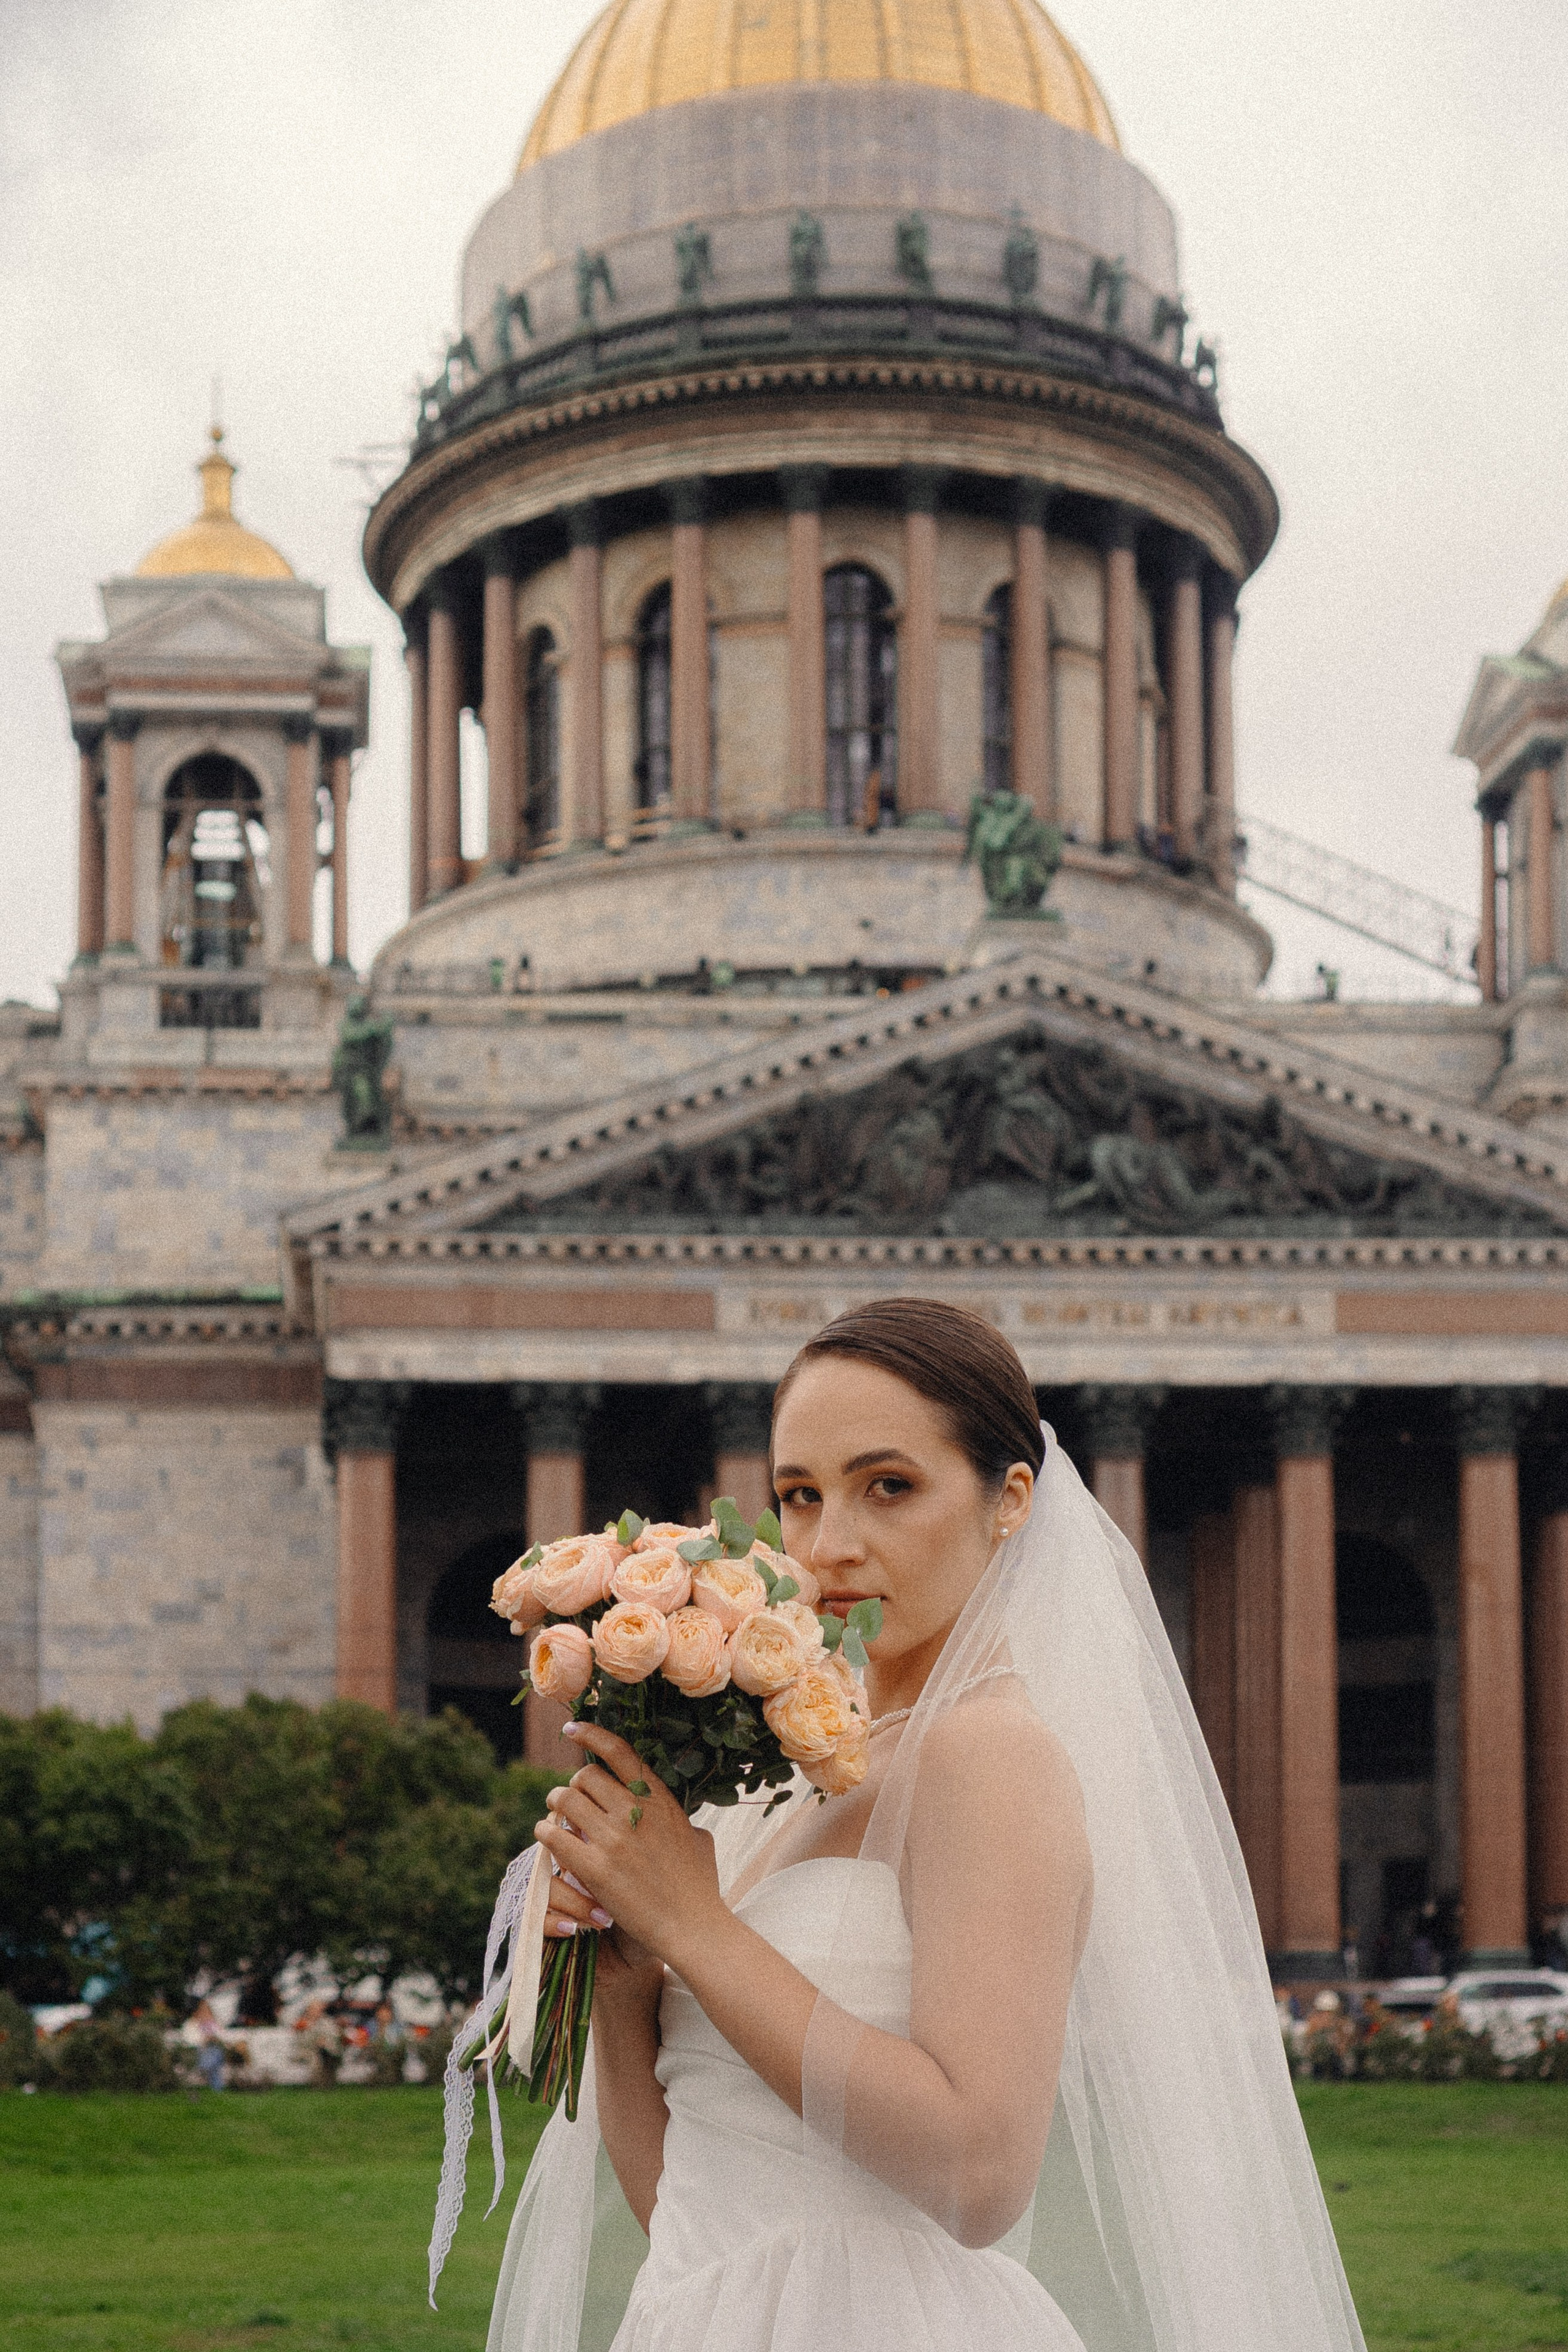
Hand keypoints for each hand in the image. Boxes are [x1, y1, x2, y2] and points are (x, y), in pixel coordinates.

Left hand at [535, 1723, 726, 1978]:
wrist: (694, 1928)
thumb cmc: (700, 1887)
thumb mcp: (698, 1838)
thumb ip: (676, 1817)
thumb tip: (665, 1809)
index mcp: (660, 1799)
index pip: (620, 1751)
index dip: (592, 1734)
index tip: (572, 1728)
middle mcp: (636, 1811)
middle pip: (585, 1776)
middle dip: (574, 1785)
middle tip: (570, 1801)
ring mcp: (614, 1839)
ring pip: (565, 1800)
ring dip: (556, 1806)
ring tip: (556, 1819)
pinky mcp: (595, 1868)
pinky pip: (554, 1835)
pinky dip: (546, 1833)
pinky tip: (548, 1839)